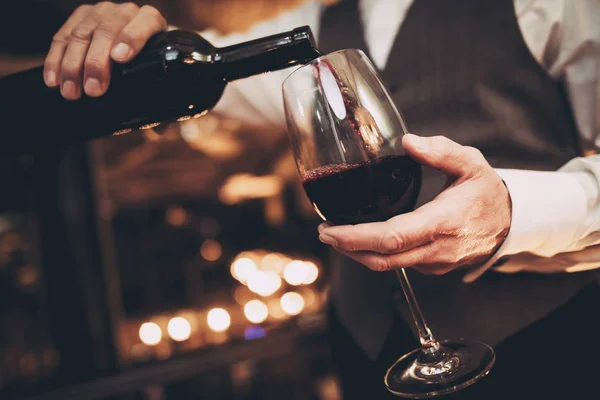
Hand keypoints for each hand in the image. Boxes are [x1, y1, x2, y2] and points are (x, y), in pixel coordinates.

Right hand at [44, 2, 166, 99]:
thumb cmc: (149, 64)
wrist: (132, 43)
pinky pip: (62, 37)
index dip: (132, 38)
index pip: (145, 22)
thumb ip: (161, 101)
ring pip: (81, 34)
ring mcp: (100, 12)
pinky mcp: (79, 17)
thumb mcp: (158, 77)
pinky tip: (54, 80)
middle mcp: (125, 12)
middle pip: (107, 30)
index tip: (120, 59)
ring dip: (73, 65)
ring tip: (71, 92)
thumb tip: (160, 130)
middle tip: (93, 91)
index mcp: (151, 22)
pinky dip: (55, 60)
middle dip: (97, 62)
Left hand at [318, 134, 511, 274]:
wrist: (510, 224)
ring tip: (337, 235)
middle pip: (383, 258)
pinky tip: (363, 238)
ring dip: (359, 252)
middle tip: (324, 233)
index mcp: (444, 221)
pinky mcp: (433, 267)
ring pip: (388, 265)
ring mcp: (435, 262)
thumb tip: (407, 142)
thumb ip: (441, 151)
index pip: (392, 237)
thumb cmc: (487, 193)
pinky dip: (376, 253)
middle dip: (348, 247)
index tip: (330, 230)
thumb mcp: (472, 163)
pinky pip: (399, 264)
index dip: (356, 237)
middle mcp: (438, 248)